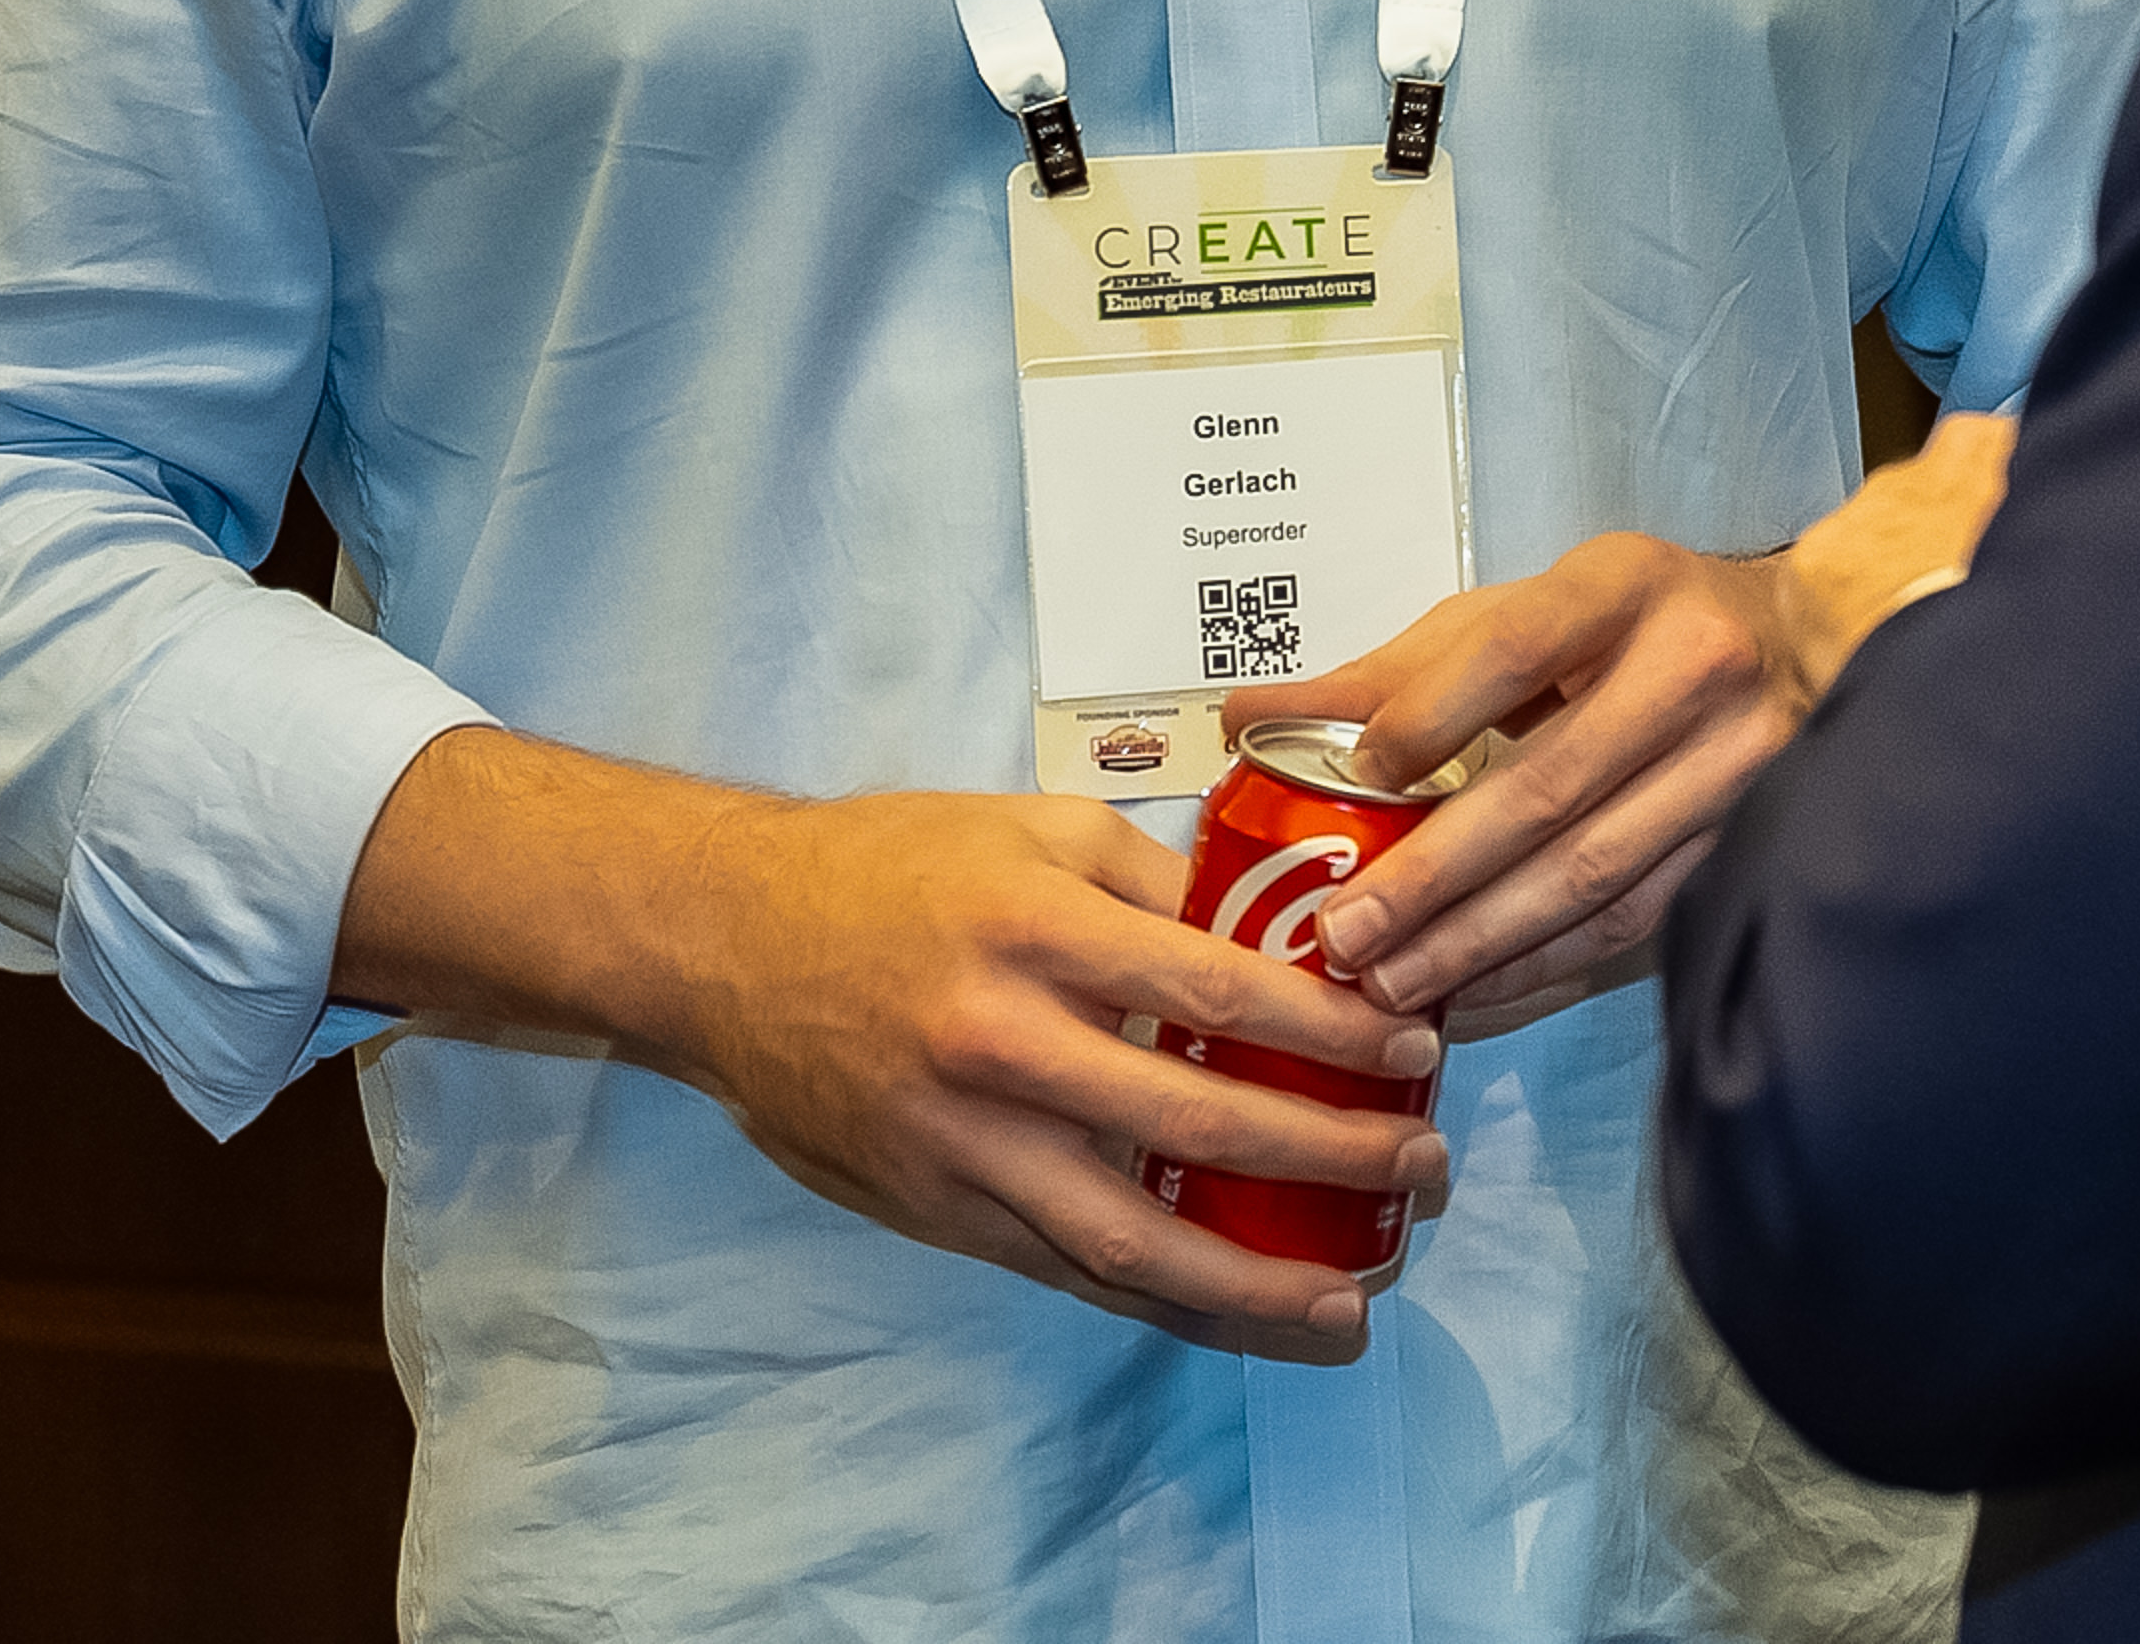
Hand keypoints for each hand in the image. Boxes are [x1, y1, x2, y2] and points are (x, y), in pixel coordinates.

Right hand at [335, 735, 1445, 1363]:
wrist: (718, 941)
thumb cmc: (886, 868)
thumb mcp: (1025, 827)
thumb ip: (1151, 877)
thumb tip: (1282, 927)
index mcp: (1034, 928)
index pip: (1214, 988)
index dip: (1327, 1030)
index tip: (1416, 1051)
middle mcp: (1000, 1043)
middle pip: (1191, 1124)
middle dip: (1325, 1157)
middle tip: (1421, 1172)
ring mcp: (961, 1142)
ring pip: (1126, 1241)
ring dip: (1250, 1283)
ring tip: (1350, 1307)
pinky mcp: (933, 1208)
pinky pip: (1062, 1271)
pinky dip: (1157, 1301)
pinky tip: (1235, 1312)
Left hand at [1278, 413, 2017, 1031]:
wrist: (1795, 641)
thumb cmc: (1622, 625)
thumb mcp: (1517, 612)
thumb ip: (1393, 671)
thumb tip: (1247, 717)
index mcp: (1623, 586)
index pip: (1515, 649)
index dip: (1431, 718)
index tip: (1354, 780)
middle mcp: (1694, 668)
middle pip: (1551, 785)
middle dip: (1437, 875)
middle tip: (1346, 937)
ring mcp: (1737, 761)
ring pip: (1595, 870)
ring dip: (1482, 940)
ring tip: (1390, 986)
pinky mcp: (1748, 838)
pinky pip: (1633, 918)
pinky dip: (1543, 963)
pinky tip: (1471, 992)